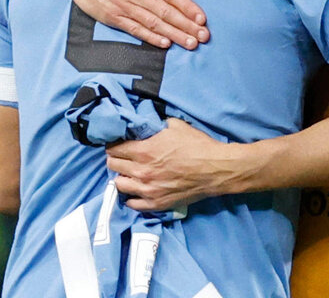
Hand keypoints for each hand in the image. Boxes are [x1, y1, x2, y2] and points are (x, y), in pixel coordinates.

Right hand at [43, 0, 209, 49]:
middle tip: (204, 38)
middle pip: (167, 13)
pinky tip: (165, 44)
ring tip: (191, 44)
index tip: (202, 19)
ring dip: (174, 35)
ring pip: (154, 24)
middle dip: (187, 26)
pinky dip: (151, 38)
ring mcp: (124, 6)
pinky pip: (135, 30)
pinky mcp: (112, 16)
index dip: (189, 7)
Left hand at [106, 119, 239, 210]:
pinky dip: (131, 197)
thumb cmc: (198, 146)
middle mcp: (142, 171)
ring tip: (128, 173)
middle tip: (122, 157)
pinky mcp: (156, 203)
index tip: (118, 143)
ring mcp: (148, 190)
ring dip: (121, 177)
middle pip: (113, 166)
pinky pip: (133, 204)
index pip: (115, 148)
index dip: (114, 144)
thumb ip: (157, 125)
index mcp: (144, 151)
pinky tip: (136, 190)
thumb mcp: (176, 126)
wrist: (215, 169)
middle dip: (115, 159)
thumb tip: (148, 124)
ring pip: (119, 185)